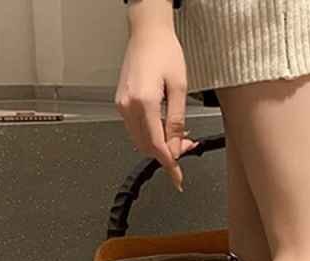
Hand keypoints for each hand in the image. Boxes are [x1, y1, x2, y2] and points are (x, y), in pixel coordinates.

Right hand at [115, 25, 198, 190]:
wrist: (147, 32)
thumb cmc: (164, 51)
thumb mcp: (179, 88)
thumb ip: (176, 122)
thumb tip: (176, 147)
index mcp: (143, 102)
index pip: (156, 145)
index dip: (169, 164)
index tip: (177, 179)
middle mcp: (128, 106)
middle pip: (147, 146)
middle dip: (167, 153)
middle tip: (188, 147)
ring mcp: (122, 105)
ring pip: (141, 140)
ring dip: (160, 144)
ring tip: (179, 137)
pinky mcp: (121, 103)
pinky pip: (136, 129)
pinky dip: (151, 134)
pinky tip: (165, 128)